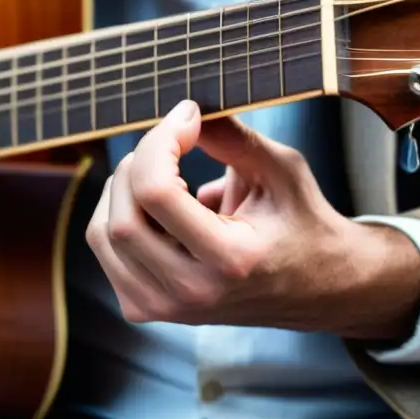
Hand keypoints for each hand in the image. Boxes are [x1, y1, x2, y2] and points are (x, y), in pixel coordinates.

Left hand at [85, 100, 419, 339]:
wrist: (318, 289)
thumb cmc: (303, 225)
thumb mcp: (280, 171)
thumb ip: (231, 136)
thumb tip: (182, 110)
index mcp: (230, 261)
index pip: (155, 193)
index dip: (160, 141)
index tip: (188, 117)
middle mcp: (192, 293)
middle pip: (122, 215)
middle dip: (140, 160)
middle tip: (176, 139)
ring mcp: (164, 308)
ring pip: (102, 232)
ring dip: (125, 187)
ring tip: (167, 170)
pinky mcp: (146, 308)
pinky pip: (106, 249)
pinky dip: (120, 213)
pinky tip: (158, 205)